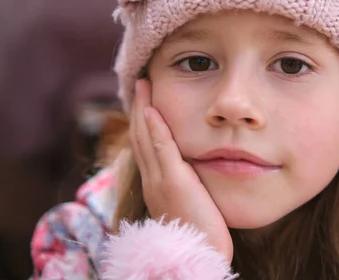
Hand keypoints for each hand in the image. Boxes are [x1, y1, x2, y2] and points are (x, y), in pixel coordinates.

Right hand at [130, 79, 233, 261]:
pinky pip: (161, 150)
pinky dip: (155, 128)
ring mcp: (159, 182)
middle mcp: (151, 181)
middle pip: (139, 136)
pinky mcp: (174, 183)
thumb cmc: (201, 234)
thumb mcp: (190, 203)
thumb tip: (194, 168)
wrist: (199, 255)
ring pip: (145, 138)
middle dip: (138, 107)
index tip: (144, 101)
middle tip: (140, 83)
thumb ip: (188, 183)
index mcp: (155, 185)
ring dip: (142, 109)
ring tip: (143, 85)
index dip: (142, 121)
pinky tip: (152, 110)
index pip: (144, 146)